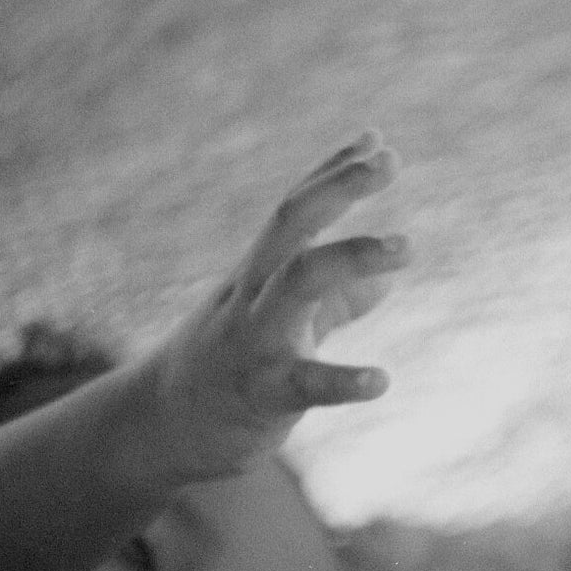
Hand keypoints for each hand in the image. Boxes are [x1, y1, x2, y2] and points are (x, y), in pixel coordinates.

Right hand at [150, 131, 408, 480]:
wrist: (164, 428)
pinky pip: (305, 383)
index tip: (376, 142)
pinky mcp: (263, 394)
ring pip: (297, 282)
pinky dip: (345, 381)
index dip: (332, 173)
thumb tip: (387, 284)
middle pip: (289, 224)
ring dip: (352, 256)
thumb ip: (335, 302)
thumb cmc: (230, 370)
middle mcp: (252, 296)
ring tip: (406, 248)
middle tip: (390, 163)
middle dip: (337, 188)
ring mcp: (255, 341)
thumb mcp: (280, 325)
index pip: (294, 211)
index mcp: (257, 275)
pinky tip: (381, 381)